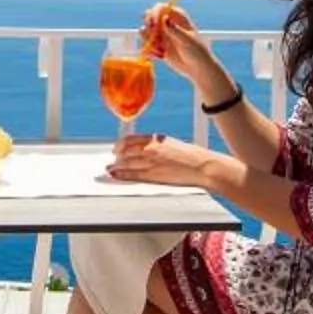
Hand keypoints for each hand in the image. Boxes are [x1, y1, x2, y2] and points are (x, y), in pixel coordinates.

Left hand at [104, 131, 221, 189]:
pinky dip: (121, 175)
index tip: (117, 147)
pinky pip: (132, 174)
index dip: (121, 144)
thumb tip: (148, 147)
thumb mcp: (172, 143)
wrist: (201, 166)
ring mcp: (150, 162)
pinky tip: (116, 175)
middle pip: (125, 151)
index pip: (131, 139)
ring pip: (126, 163)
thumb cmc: (191, 155)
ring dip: (116, 166)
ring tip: (110, 168)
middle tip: (112, 158)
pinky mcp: (153, 175)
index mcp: (155, 138)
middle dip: (117, 155)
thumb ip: (158, 144)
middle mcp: (150, 148)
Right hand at [143, 3, 225, 88]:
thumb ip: (175, 30)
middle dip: (148, 26)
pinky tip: (161, 55)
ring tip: (159, 49)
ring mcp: (163, 35)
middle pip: (150, 17)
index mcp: (178, 17)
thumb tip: (164, 17)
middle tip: (153, 37)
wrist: (199, 69)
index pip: (161, 8)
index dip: (154, 13)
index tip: (154, 23)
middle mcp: (168, 24)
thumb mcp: (187, 41)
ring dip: (148, 40)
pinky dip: (150, 49)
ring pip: (147, 31)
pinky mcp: (159, 46)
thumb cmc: (198, 52)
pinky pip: (148, 44)